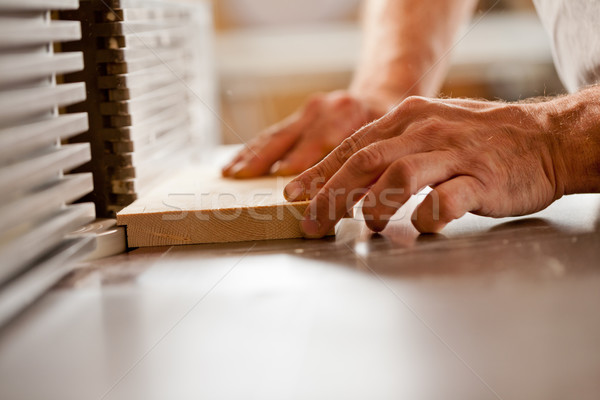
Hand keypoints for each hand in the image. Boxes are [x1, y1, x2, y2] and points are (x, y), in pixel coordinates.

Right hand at [222, 91, 382, 177]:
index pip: (325, 142)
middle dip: (268, 159)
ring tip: (232, 173)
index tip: (291, 187)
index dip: (306, 164)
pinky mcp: (299, 116)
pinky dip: (252, 149)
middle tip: (247, 178)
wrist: (380, 96)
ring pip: (277, 134)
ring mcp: (310, 110)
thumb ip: (374, 169)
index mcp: (351, 113)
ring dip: (253, 155)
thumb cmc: (388, 127)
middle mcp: (326, 108)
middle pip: (293, 136)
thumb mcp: (391, 143)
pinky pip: (272, 134)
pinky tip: (234, 163)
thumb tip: (356, 200)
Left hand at [284, 93, 598, 235]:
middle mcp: (426, 131)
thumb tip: (345, 184)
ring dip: (376, 205)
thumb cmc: (478, 140)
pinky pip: (446, 199)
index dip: (320, 172)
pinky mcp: (482, 179)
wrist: (542, 137)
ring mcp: (454, 154)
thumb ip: (389, 150)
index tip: (295, 195)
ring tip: (371, 226)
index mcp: (407, 117)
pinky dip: (427, 217)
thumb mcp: (428, 130)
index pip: (353, 146)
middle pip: (366, 161)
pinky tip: (422, 227)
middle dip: (332, 194)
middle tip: (313, 221)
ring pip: (400, 176)